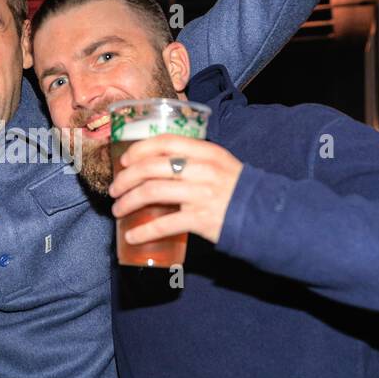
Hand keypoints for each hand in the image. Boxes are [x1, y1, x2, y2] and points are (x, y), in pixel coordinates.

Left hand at [109, 136, 244, 246]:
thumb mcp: (219, 164)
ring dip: (128, 202)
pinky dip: (143, 231)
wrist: (264, 214)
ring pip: (152, 192)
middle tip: (114, 190)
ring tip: (118, 211)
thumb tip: (155, 163)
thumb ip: (193, 160)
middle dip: (126, 179)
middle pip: (152, 168)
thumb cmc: (236, 189)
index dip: (139, 149)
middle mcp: (202, 169)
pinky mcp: (201, 219)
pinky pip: (164, 224)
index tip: (124, 160)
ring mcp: (201, 194)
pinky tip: (132, 236)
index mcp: (206, 152)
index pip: (165, 141)